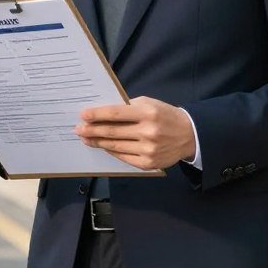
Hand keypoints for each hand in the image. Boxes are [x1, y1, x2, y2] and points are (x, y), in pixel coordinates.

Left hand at [74, 97, 195, 170]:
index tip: (83, 115)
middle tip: (78, 129)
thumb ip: (127, 107)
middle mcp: (148, 132)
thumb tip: (101, 113)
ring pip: (115, 146)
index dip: (97, 114)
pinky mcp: (148, 163)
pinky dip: (111, 151)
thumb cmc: (164, 115)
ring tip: (86, 138)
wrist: (189, 135)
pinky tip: (103, 146)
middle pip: (112, 132)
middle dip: (92, 130)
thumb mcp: (149, 104)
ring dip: (97, 142)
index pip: (116, 113)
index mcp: (148, 113)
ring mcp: (148, 150)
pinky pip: (123, 157)